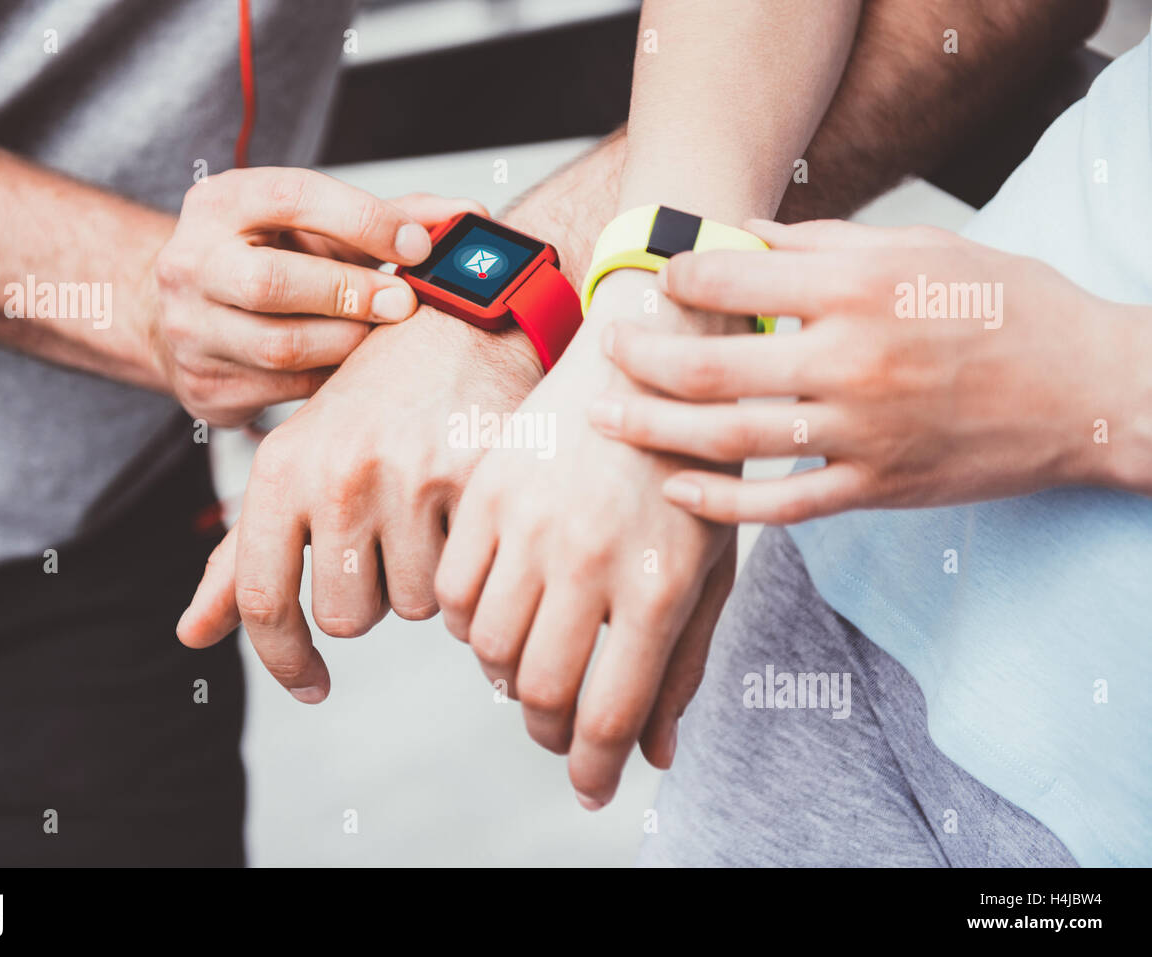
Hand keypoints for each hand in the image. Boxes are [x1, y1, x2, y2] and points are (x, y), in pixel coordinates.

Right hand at [149, 166, 481, 425]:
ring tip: (379, 338)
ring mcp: (191, 332)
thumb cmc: (265, 259)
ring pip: (281, 348)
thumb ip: (387, 217)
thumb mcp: (316, 226)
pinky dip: (331, 382)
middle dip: (350, 294)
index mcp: (218, 204)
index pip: (291, 198)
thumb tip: (466, 216)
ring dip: (346, 344)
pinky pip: (285, 392)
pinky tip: (354, 371)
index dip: (363, 220)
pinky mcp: (205, 389)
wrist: (185, 313)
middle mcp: (191, 265)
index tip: (417, 244)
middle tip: (403, 304)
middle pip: (272, 283)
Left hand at [175, 304, 542, 702]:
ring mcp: (407, 477)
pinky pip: (465, 577)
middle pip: (345, 616)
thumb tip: (192, 636)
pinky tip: (464, 512)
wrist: (459, 321)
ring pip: (413, 604)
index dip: (283, 660)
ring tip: (428, 513)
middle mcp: (337, 474)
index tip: (310, 685)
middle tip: (387, 540)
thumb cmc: (370, 402)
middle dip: (369, 595)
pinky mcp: (472, 479)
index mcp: (280, 469)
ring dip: (421, 578)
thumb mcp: (296, 462)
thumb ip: (243, 554)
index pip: (264, 600)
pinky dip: (465, 564)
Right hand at [436, 269, 745, 809]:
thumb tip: (655, 755)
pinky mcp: (487, 493)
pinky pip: (453, 593)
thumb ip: (684, 663)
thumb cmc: (692, 470)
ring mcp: (530, 524)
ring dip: (508, 677)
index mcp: (657, 584)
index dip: (592, 768)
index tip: (588, 785)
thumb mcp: (711, 566)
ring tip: (533, 664)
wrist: (649, 362)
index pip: (607, 713)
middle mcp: (588, 560)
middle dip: (549, 732)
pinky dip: (471, 622)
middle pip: (540, 694)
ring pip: (488, 650)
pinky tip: (503, 609)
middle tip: (561, 730)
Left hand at [592, 218, 1133, 521]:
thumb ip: (824, 243)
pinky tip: (675, 488)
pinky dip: (722, 502)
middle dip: (643, 357)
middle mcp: (853, 361)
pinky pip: (781, 506)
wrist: (1093, 391)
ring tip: (604, 419)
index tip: (659, 278)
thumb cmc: (1007, 305)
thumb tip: (740, 237)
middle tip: (606, 350)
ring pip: (732, 439)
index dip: (680, 277)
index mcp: (861, 288)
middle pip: (712, 367)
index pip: (735, 280)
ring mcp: (863, 434)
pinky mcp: (876, 489)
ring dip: (655, 430)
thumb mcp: (922, 247)